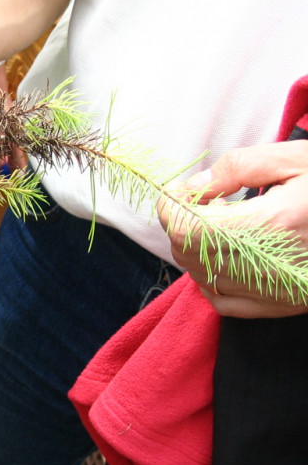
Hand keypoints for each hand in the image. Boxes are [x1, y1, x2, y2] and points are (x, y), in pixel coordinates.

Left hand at [158, 140, 307, 317]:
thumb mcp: (293, 159)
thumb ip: (237, 168)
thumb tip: (192, 187)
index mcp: (271, 225)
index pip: (187, 229)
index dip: (171, 208)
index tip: (179, 190)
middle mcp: (269, 266)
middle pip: (187, 254)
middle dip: (181, 224)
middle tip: (200, 200)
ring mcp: (276, 291)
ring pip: (200, 278)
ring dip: (193, 249)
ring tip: (218, 222)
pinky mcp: (284, 305)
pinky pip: (223, 301)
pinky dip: (210, 279)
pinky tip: (225, 255)